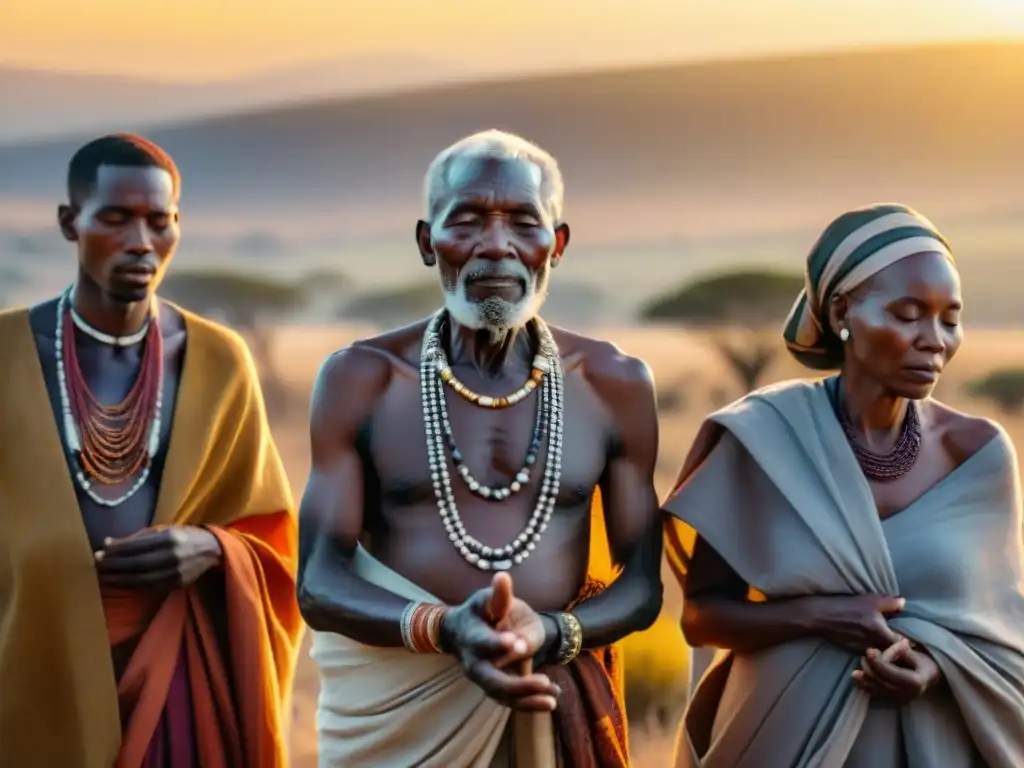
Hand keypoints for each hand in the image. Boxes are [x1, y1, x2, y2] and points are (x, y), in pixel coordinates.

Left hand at [94, 525, 221, 589]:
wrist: (212, 550)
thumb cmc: (184, 536)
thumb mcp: (166, 530)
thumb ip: (140, 537)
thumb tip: (110, 543)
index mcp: (171, 538)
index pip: (138, 546)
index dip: (118, 550)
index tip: (101, 550)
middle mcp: (174, 556)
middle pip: (138, 563)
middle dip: (115, 565)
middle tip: (97, 565)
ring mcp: (176, 572)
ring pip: (142, 578)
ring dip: (120, 578)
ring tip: (104, 576)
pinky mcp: (177, 584)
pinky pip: (150, 586)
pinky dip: (133, 585)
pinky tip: (121, 582)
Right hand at [440, 572, 560, 711]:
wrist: (463, 632)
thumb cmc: (480, 612)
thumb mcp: (487, 599)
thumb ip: (498, 595)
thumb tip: (503, 577)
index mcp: (472, 636)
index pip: (483, 643)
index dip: (497, 644)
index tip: (517, 642)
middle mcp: (474, 663)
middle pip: (492, 680)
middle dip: (518, 685)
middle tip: (544, 681)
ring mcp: (483, 679)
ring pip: (502, 696)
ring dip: (528, 699)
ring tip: (553, 699)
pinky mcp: (493, 688)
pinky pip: (510, 701)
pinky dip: (530, 703)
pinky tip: (552, 699)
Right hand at [797, 594, 905, 652]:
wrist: (820, 616)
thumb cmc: (846, 605)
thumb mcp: (870, 600)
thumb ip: (890, 603)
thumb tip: (904, 603)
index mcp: (880, 632)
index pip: (901, 645)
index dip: (906, 643)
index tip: (909, 639)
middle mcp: (873, 645)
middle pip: (892, 654)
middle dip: (897, 650)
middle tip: (902, 644)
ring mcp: (863, 650)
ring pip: (881, 655)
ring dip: (886, 652)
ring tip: (889, 645)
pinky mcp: (854, 651)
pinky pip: (870, 654)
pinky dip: (874, 652)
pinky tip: (873, 644)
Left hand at [853, 637, 941, 702]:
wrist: (926, 677)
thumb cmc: (920, 662)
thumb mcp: (915, 654)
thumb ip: (903, 651)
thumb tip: (897, 644)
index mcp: (915, 682)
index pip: (891, 673)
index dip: (878, 662)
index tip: (869, 650)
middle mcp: (907, 695)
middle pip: (881, 682)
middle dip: (870, 667)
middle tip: (865, 655)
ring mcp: (899, 700)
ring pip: (876, 689)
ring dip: (865, 675)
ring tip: (862, 661)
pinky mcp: (892, 702)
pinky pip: (875, 693)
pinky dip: (864, 683)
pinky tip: (857, 675)